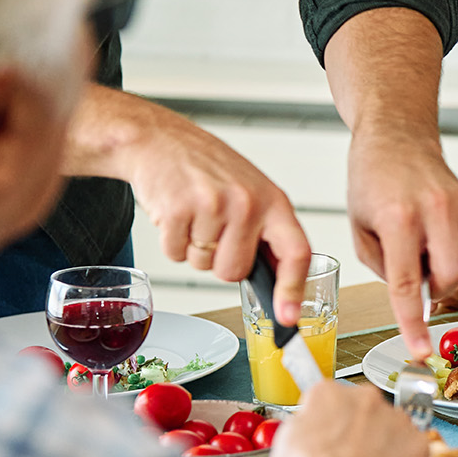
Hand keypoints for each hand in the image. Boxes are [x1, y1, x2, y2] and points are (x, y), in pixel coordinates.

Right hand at [75, 87, 314, 323]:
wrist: (161, 140)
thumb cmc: (208, 168)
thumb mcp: (252, 191)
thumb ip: (266, 233)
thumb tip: (280, 284)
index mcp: (273, 201)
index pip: (296, 252)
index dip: (292, 289)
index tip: (288, 317)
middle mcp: (247, 203)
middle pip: (235, 272)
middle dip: (219, 261)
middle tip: (212, 229)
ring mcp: (213, 206)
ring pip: (204, 266)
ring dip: (194, 249)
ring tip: (195, 215)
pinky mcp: (178, 211)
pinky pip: (175, 254)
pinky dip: (171, 241)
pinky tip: (176, 213)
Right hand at [268, 380, 430, 456]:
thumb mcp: (285, 445)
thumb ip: (303, 427)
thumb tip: (308, 428)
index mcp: (327, 394)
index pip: (329, 399)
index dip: (328, 422)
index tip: (328, 437)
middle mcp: (365, 397)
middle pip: (364, 410)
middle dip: (359, 431)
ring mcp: (395, 418)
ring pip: (392, 429)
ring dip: (383, 447)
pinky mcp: (417, 441)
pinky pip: (412, 451)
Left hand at [345, 131, 457, 358]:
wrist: (397, 135)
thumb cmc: (371, 179)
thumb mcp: (359, 228)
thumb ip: (383, 268)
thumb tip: (412, 299)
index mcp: (398, 219)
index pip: (409, 285)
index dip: (414, 323)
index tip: (422, 349)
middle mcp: (435, 211)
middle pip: (450, 279)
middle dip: (436, 291)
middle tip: (416, 274)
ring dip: (446, 275)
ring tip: (422, 252)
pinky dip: (454, 258)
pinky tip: (433, 243)